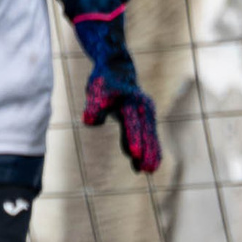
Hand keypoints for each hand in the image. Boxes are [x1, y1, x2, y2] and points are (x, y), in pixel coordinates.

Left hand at [75, 16, 160, 174]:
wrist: (118, 70)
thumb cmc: (104, 82)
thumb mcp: (96, 91)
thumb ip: (94, 106)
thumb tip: (90, 121)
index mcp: (129, 101)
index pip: (131, 123)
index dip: (132, 138)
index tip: (135, 154)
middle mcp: (141, 107)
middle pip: (145, 132)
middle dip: (146, 151)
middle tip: (146, 169)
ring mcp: (147, 113)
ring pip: (150, 136)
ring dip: (151, 153)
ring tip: (148, 171)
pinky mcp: (147, 119)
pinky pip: (150, 136)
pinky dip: (151, 150)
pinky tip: (146, 166)